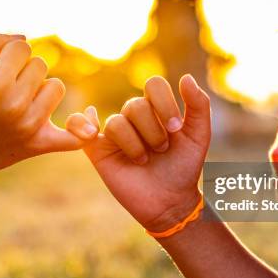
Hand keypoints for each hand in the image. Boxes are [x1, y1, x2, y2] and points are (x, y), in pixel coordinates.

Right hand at [0, 32, 97, 183]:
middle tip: (7, 88)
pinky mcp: (41, 144)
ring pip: (56, 86)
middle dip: (24, 71)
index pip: (23, 48)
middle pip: (40, 65)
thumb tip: (25, 38)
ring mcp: (30, 126)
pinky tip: (84, 126)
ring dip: (42, 89)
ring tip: (22, 101)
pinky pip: (75, 137)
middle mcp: (14, 105)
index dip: (10, 55)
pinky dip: (82, 132)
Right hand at [66, 74, 210, 232]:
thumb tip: (186, 77)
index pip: (154, 85)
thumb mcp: (199, 136)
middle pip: (134, 105)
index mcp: (156, 108)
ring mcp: (114, 133)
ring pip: (115, 122)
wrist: (170, 201)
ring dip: (134, 144)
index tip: (176, 128)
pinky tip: (92, 133)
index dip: (164, 104)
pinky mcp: (97, 149)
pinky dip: (79, 124)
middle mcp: (134, 117)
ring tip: (143, 160)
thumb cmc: (184, 168)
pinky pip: (78, 125)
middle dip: (152, 130)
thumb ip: (199, 105)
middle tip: (162, 150)